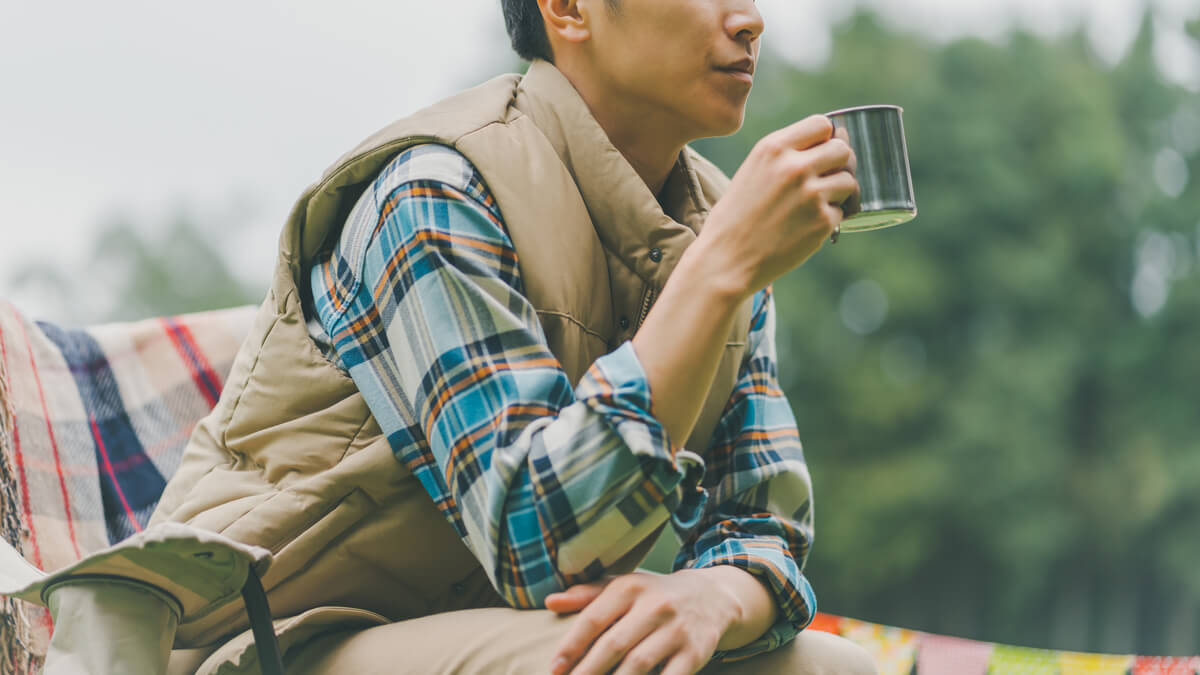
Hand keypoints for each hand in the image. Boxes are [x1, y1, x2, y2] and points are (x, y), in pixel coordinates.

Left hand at [546, 570, 740, 674]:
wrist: (713, 596)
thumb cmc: (655, 595)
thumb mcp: (624, 585)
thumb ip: (587, 594)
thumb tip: (550, 602)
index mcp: (631, 587)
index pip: (594, 618)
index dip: (572, 645)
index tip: (554, 668)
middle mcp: (655, 606)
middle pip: (614, 644)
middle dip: (588, 671)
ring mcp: (677, 630)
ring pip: (639, 665)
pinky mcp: (695, 652)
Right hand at [693, 114, 859, 297]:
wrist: (725, 260)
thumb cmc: (736, 217)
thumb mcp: (752, 171)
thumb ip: (786, 155)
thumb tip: (833, 141)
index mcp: (773, 148)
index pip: (821, 124)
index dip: (824, 139)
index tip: (818, 154)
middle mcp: (795, 167)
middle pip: (842, 150)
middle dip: (837, 165)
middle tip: (822, 181)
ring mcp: (812, 195)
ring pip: (848, 181)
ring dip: (838, 193)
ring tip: (812, 206)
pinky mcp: (822, 222)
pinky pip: (842, 212)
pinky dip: (829, 220)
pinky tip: (805, 227)